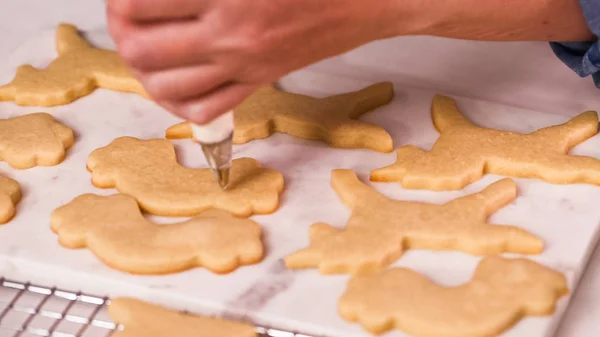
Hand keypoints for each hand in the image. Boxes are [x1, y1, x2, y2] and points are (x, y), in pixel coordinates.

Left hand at [106, 0, 401, 123]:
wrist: (368, 1)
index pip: (143, 4)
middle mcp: (231, 38)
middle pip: (143, 51)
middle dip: (121, 33)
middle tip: (124, 18)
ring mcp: (245, 66)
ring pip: (168, 88)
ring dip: (144, 71)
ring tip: (143, 52)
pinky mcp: (258, 82)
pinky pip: (206, 110)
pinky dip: (179, 103)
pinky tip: (174, 85)